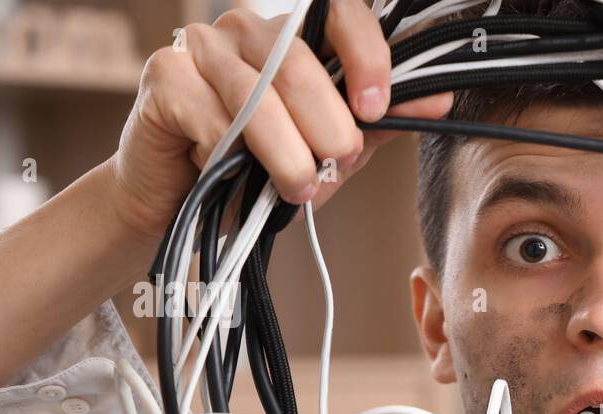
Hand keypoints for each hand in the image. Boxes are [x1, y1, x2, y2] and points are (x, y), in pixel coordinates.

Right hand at [107, 0, 450, 242]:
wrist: (187, 205)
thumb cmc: (261, 170)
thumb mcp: (331, 151)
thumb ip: (378, 124)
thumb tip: (438, 99)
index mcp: (295, 36)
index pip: (339, 13)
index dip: (366, 56)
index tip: (377, 109)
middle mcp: (247, 28)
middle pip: (300, 63)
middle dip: (328, 127)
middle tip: (335, 166)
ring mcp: (201, 46)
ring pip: (257, 95)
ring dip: (286, 153)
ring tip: (297, 188)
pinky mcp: (164, 75)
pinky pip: (212, 116)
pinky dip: (229, 156)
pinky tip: (228, 172)